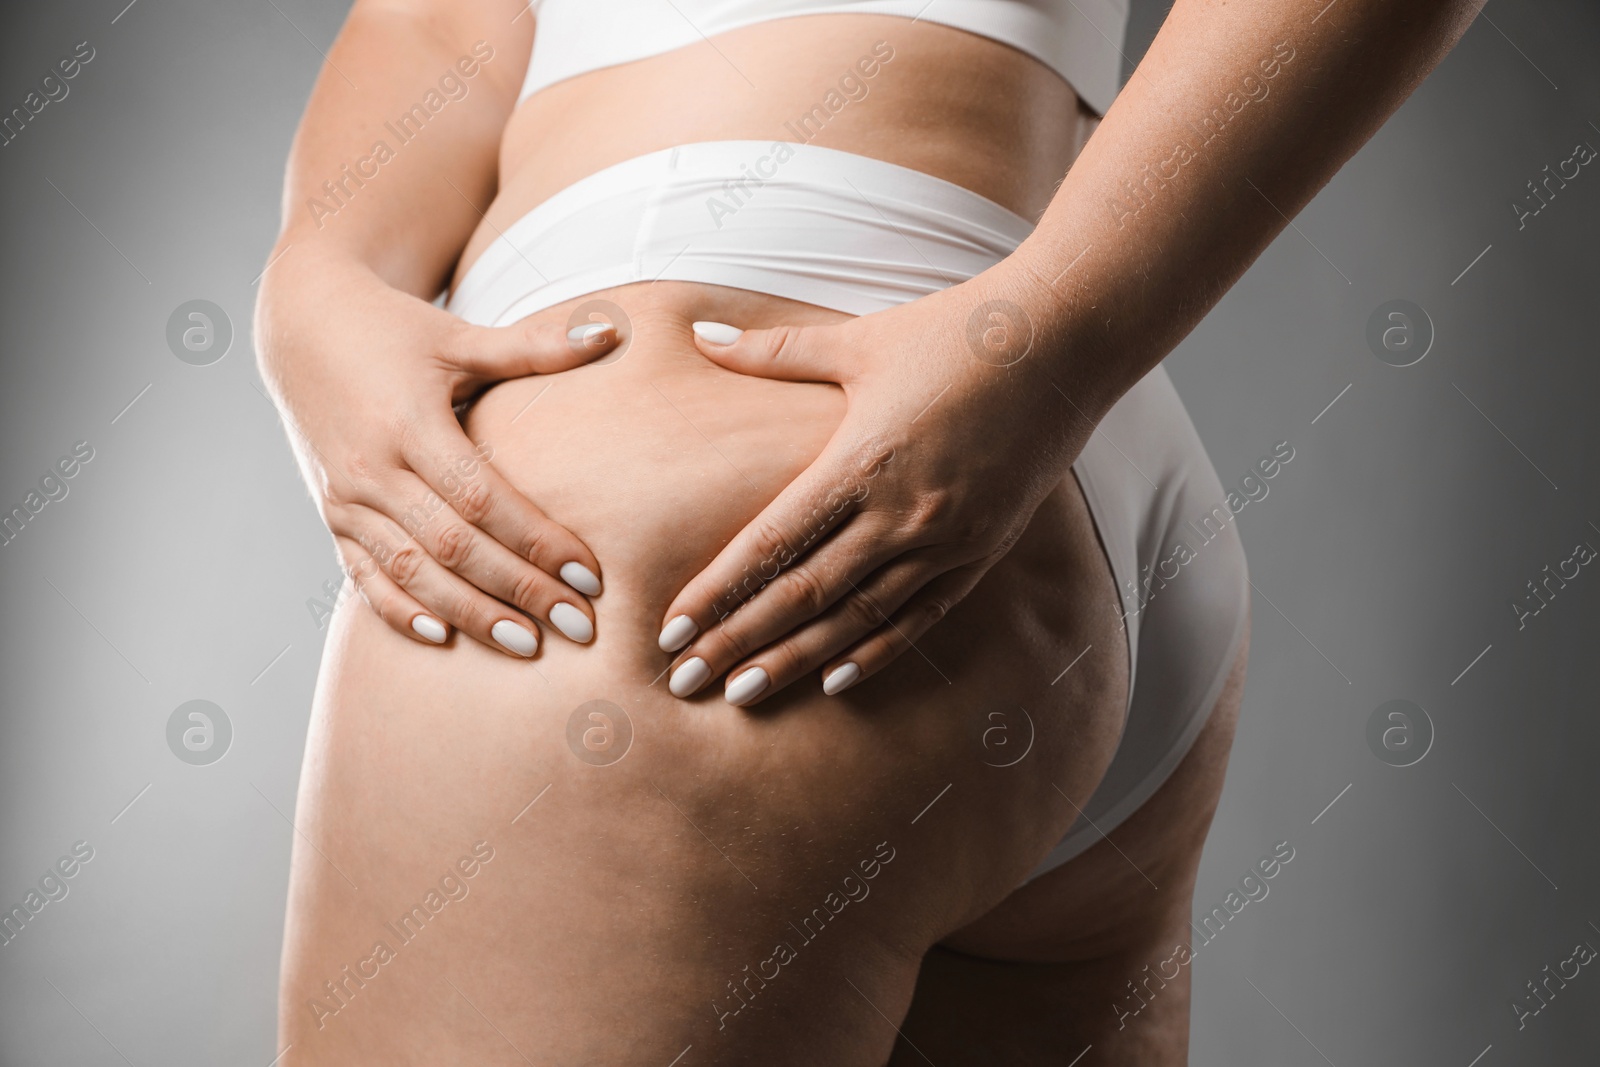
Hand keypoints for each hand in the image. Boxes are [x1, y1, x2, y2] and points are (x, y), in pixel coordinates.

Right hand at [255, 251, 619, 656]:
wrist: (304, 327)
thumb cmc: (396, 330)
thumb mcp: (461, 335)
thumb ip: (537, 344)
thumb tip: (612, 330)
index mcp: (408, 423)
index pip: (481, 498)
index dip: (536, 541)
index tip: (590, 576)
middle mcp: (371, 468)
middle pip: (453, 547)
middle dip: (519, 592)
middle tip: (580, 628)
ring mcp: (346, 499)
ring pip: (411, 572)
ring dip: (470, 613)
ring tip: (528, 646)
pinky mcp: (332, 516)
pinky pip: (364, 576)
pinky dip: (399, 610)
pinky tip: (443, 638)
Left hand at [655, 279, 1088, 704]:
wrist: (1065, 342)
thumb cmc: (956, 332)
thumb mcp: (859, 339)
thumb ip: (775, 350)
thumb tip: (697, 334)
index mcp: (863, 460)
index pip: (774, 544)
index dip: (719, 593)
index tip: (672, 631)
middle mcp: (903, 512)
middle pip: (805, 595)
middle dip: (740, 642)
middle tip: (686, 683)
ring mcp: (947, 539)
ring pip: (858, 618)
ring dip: (798, 659)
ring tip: (745, 693)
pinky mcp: (983, 549)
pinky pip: (921, 615)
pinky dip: (877, 651)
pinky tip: (837, 681)